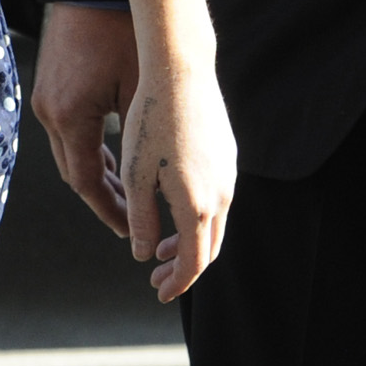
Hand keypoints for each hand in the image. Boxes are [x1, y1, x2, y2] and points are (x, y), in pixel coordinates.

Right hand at [33, 3, 143, 236]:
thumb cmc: (123, 33)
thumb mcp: (142, 91)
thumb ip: (142, 139)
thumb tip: (159, 182)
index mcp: (71, 119)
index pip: (87, 184)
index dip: (110, 211)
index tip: (131, 231)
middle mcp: (50, 114)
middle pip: (74, 173)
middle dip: (105, 198)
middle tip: (135, 218)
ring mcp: (45, 100)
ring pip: (69, 154)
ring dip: (97, 173)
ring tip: (131, 192)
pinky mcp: (48, 88)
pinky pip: (66, 132)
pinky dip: (88, 148)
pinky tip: (114, 155)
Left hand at [115, 51, 234, 300]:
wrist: (180, 73)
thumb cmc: (150, 122)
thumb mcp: (136, 175)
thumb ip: (142, 220)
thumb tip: (145, 254)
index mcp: (197, 205)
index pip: (194, 262)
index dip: (177, 283)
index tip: (158, 292)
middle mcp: (222, 195)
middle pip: (209, 249)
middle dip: (184, 268)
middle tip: (157, 275)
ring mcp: (229, 175)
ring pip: (215, 224)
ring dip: (191, 242)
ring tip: (162, 246)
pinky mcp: (229, 157)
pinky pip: (218, 200)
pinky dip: (198, 217)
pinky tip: (174, 207)